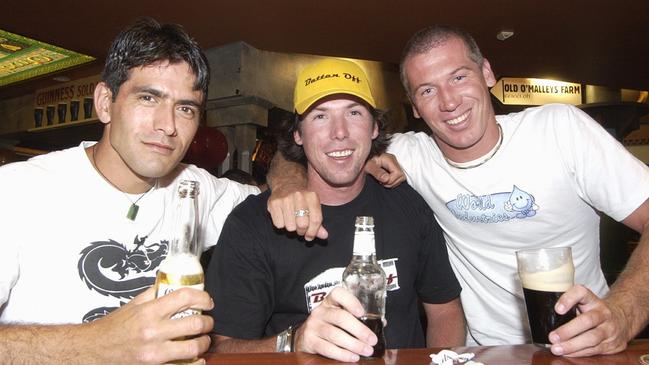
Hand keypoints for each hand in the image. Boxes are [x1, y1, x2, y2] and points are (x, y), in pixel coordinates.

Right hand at [87, 287, 214, 363]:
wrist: (94, 351)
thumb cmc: (113, 328)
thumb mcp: (133, 304)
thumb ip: (154, 293)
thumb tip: (173, 281)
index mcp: (149, 312)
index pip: (185, 297)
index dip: (203, 297)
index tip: (207, 301)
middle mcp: (152, 332)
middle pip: (196, 323)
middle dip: (208, 322)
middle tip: (208, 321)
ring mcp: (154, 353)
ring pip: (194, 347)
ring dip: (204, 342)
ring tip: (202, 339)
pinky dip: (196, 363)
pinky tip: (197, 358)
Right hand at [267, 184, 326, 240]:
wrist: (286, 184)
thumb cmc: (303, 201)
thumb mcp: (313, 208)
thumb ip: (318, 223)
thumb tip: (324, 236)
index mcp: (312, 197)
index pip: (315, 220)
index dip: (313, 232)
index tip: (309, 236)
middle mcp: (299, 196)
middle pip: (302, 225)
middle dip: (301, 231)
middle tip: (300, 228)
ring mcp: (285, 199)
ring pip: (290, 227)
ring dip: (291, 227)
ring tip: (291, 220)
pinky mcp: (274, 203)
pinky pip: (279, 224)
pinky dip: (281, 224)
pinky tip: (283, 216)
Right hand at [293, 287, 375, 361]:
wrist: (304, 337)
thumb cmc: (329, 325)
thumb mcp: (339, 316)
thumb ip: (358, 318)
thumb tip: (381, 323)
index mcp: (330, 302)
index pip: (338, 294)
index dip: (351, 302)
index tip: (362, 312)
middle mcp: (321, 311)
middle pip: (340, 318)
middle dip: (359, 330)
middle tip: (372, 340)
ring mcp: (313, 326)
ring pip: (334, 334)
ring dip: (353, 344)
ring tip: (366, 350)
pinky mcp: (310, 340)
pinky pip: (327, 348)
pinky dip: (342, 354)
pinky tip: (353, 357)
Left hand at [364, 153, 405, 187]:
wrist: (362, 159)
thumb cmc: (365, 161)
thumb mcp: (368, 166)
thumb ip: (377, 172)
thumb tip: (386, 179)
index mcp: (389, 159)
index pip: (398, 173)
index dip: (390, 180)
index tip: (380, 180)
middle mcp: (394, 161)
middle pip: (401, 177)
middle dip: (391, 182)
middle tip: (380, 181)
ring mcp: (395, 165)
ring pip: (401, 179)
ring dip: (391, 183)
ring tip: (381, 180)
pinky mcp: (394, 169)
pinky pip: (398, 178)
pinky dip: (391, 182)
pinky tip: (384, 179)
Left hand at [549, 284, 628, 356]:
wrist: (623, 319)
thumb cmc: (594, 310)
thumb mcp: (584, 302)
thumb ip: (569, 306)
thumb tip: (544, 318)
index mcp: (592, 299)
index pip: (581, 293)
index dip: (569, 299)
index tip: (557, 309)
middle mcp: (603, 313)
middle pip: (587, 321)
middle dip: (568, 331)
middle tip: (552, 337)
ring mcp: (610, 329)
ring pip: (592, 338)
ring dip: (572, 345)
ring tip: (557, 349)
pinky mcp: (613, 344)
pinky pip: (594, 350)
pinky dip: (579, 352)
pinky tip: (568, 353)